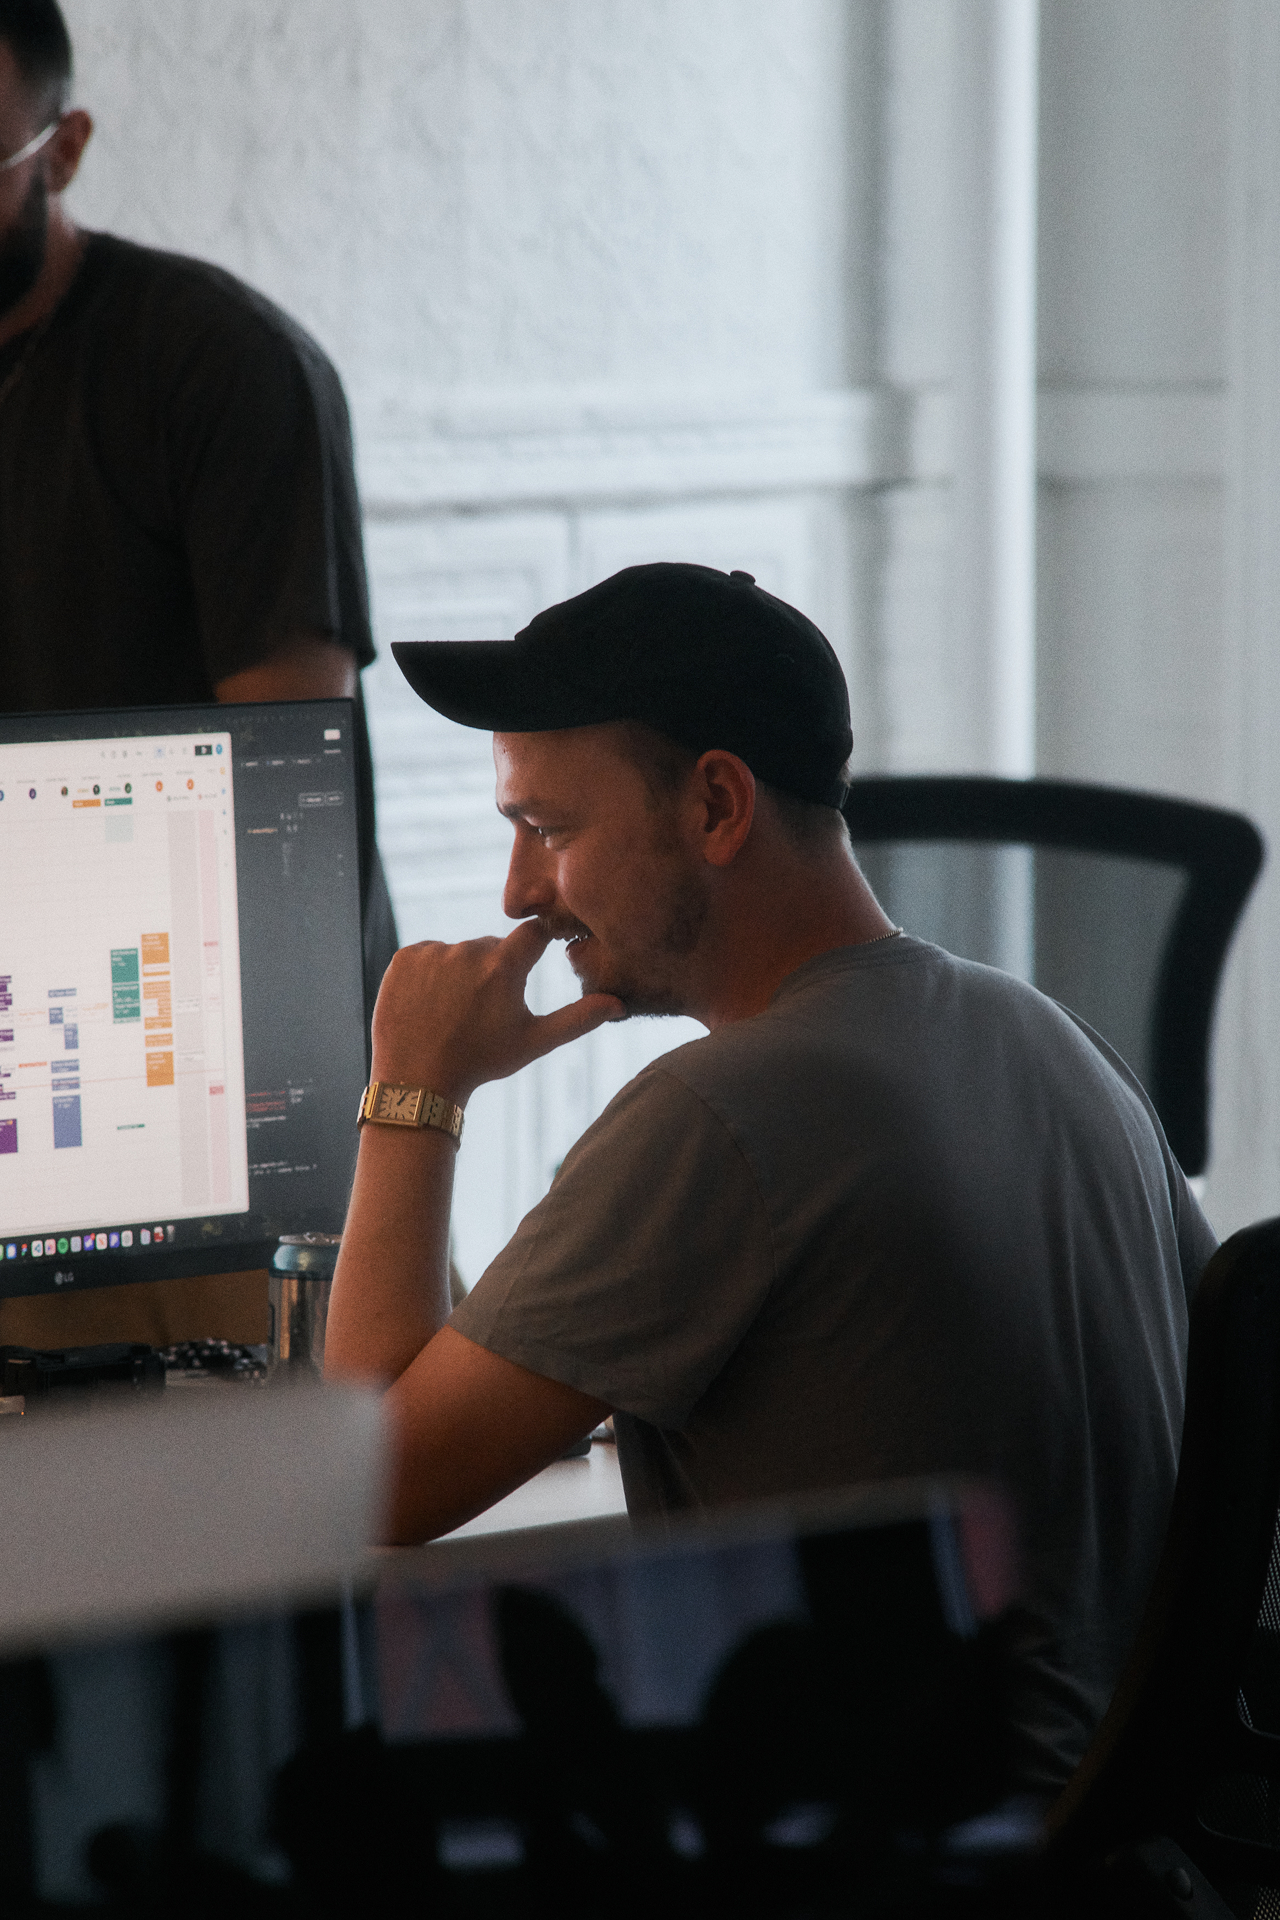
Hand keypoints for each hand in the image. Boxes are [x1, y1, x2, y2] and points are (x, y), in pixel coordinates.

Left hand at [370, 921, 623, 1103]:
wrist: (418, 1081)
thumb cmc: (481, 1062)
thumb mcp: (534, 1042)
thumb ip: (578, 1019)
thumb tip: (618, 1004)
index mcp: (504, 965)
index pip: (534, 933)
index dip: (540, 940)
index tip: (538, 953)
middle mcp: (468, 950)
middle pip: (493, 947)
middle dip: (494, 970)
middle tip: (484, 1009)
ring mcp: (433, 952)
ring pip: (458, 952)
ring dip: (461, 973)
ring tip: (453, 1011)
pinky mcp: (404, 957)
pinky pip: (427, 955)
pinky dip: (429, 973)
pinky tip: (429, 1004)